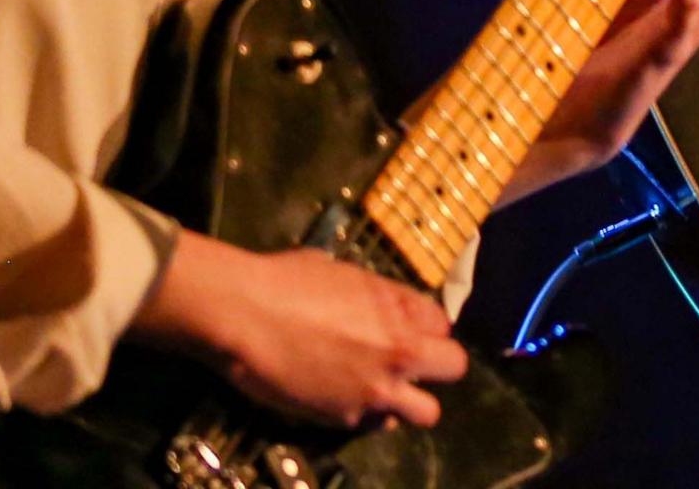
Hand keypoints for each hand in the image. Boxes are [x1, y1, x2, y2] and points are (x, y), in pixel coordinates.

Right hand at [138, 230, 469, 428]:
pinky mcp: (347, 418)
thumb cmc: (285, 280)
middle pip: (453, 366)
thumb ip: (375, 297)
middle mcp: (399, 350)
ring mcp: (377, 388)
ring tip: (382, 391)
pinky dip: (365, 415)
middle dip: (435, 365)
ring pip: (427, 412)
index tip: (406, 330)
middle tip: (407, 364)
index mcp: (400, 308)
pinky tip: (340, 398)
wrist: (245, 314)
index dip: (424, 329)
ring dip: (410, 401)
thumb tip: (376, 304)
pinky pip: (375, 424)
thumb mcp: (343, 274)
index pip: (442, 324)